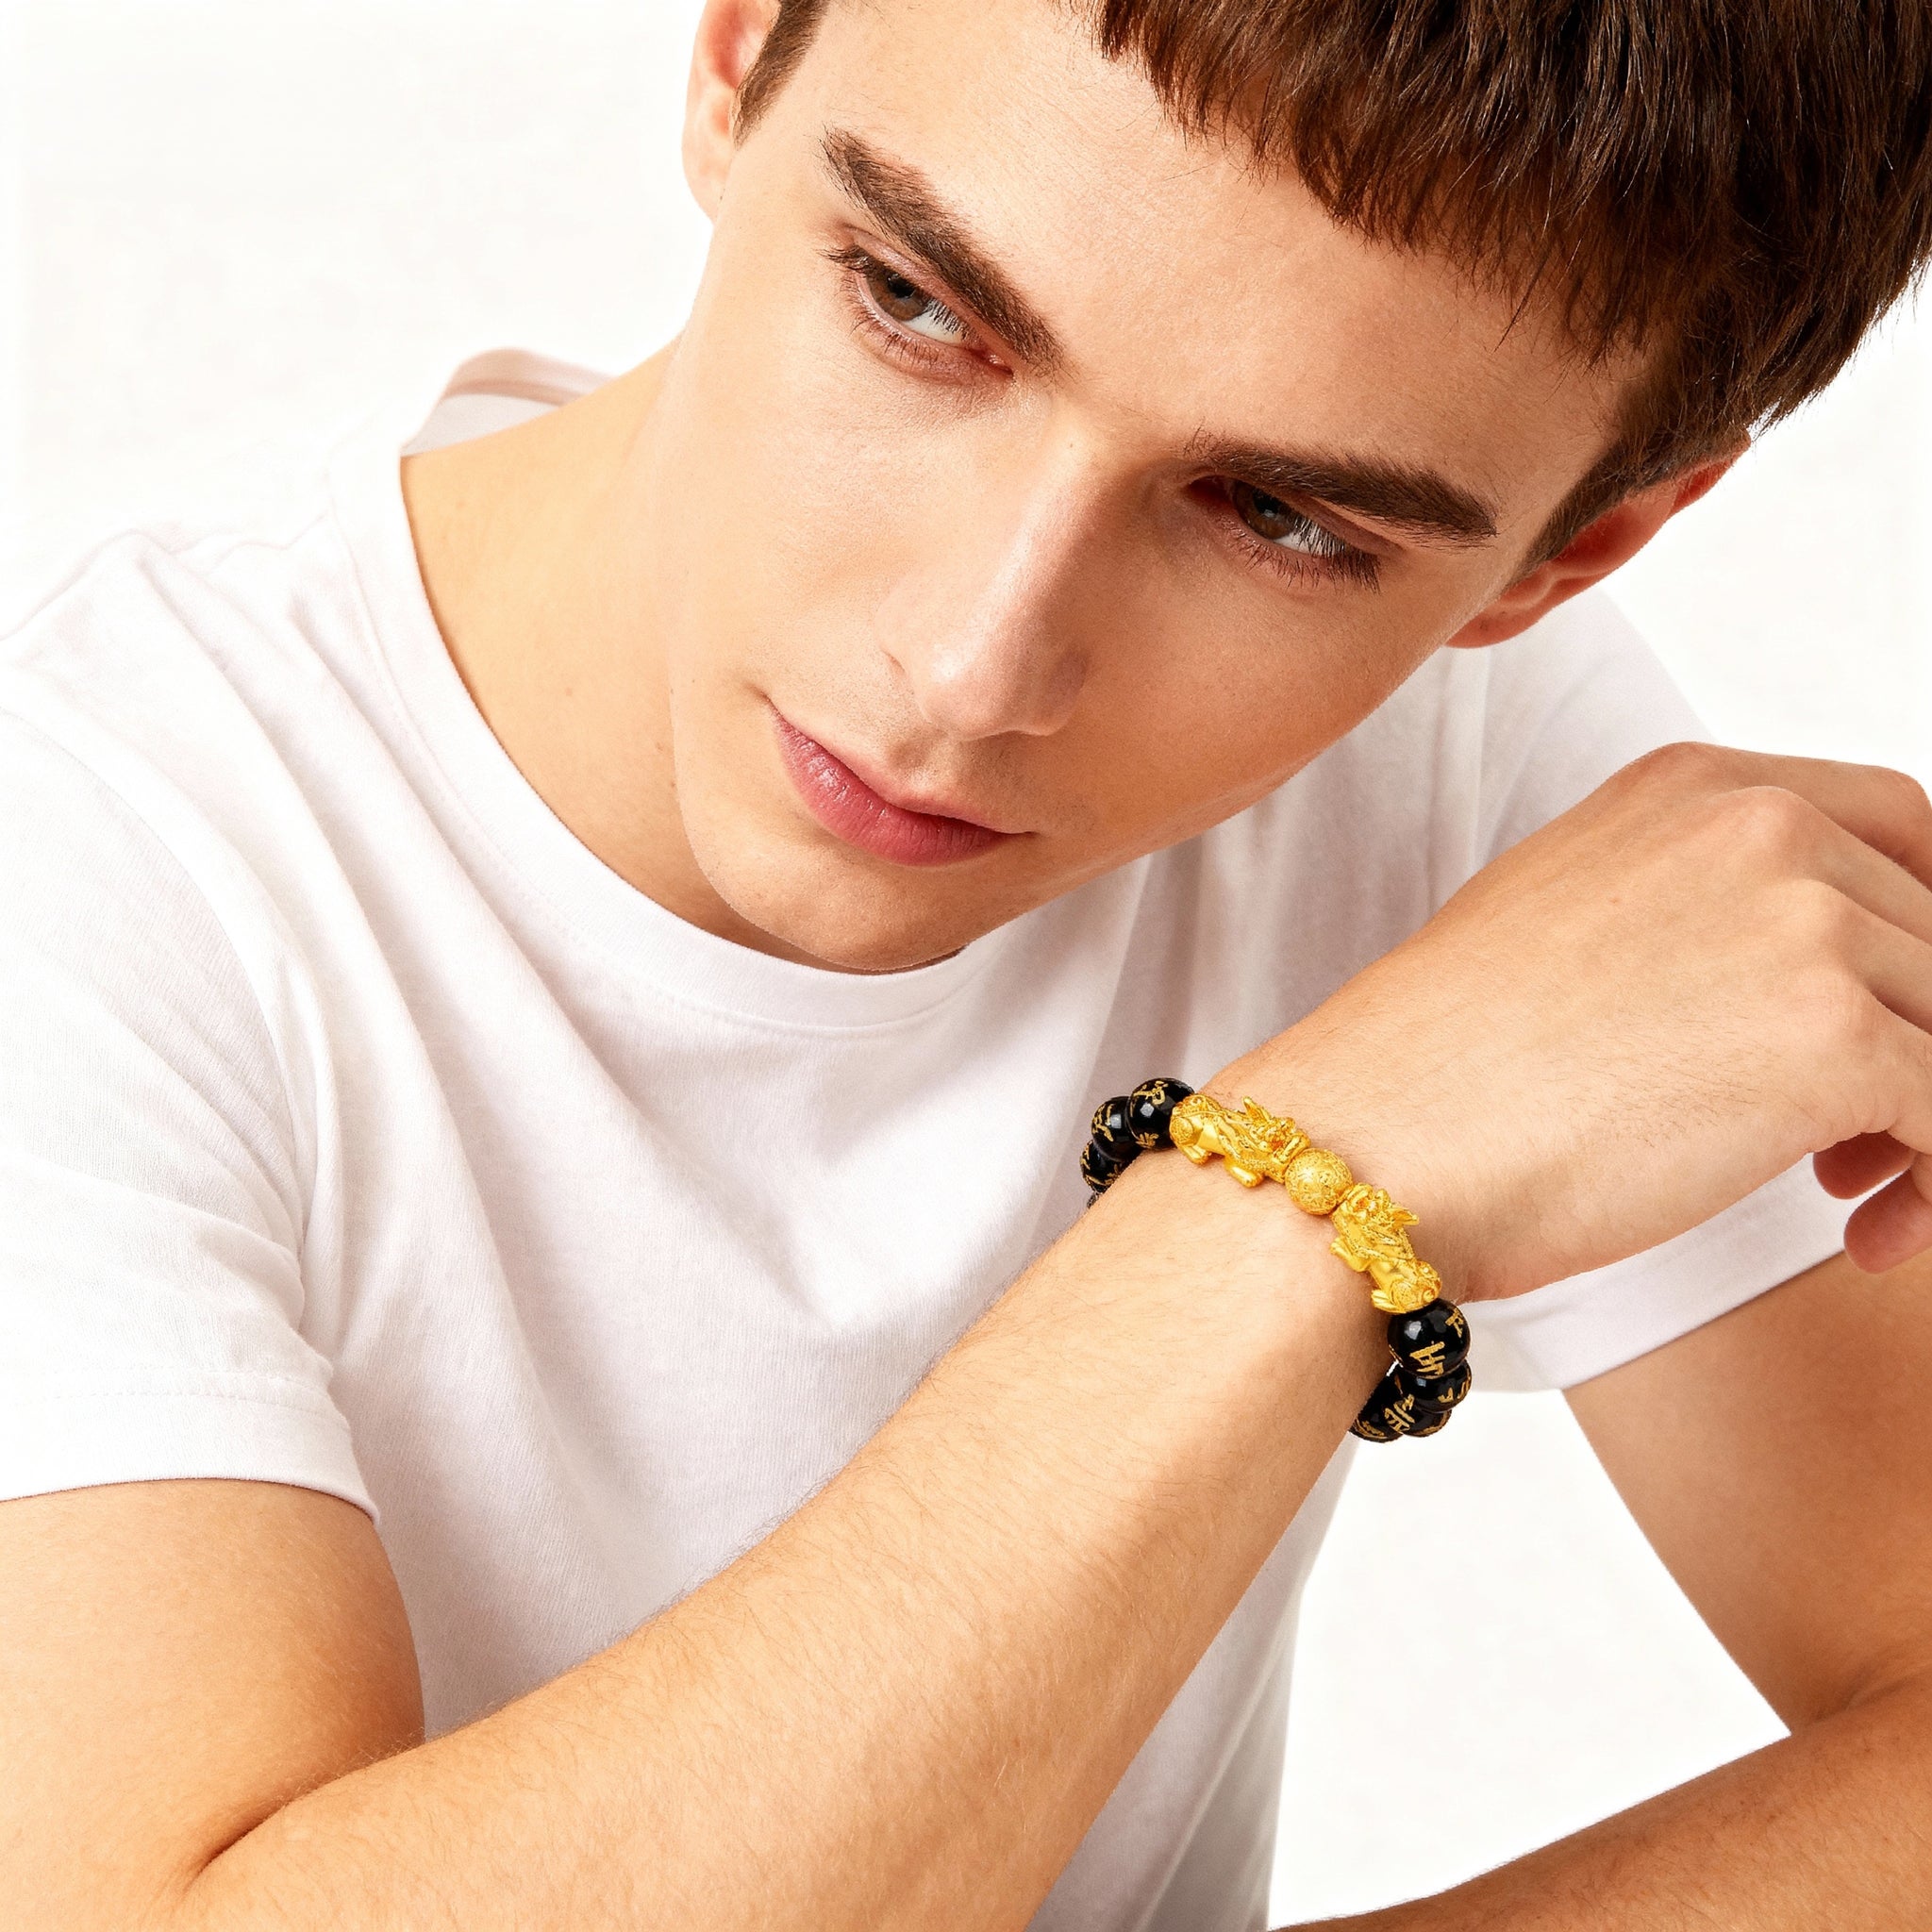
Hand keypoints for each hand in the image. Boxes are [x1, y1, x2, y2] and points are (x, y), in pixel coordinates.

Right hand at [1226, 742, 1931, 1297]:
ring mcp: (1806, 923)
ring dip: (1929, 1126)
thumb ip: (1692, 906)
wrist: (1370, 1139)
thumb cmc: (1438, 1066)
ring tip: (1860, 1204)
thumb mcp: (1570, 920)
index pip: (1899, 825)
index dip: (1929, 923)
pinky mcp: (1836, 1037)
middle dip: (1923, 1042)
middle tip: (1862, 1147)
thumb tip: (1792, 979)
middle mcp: (1762, 825)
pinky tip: (1863, 1241)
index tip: (1912, 1015)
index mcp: (1693, 785)